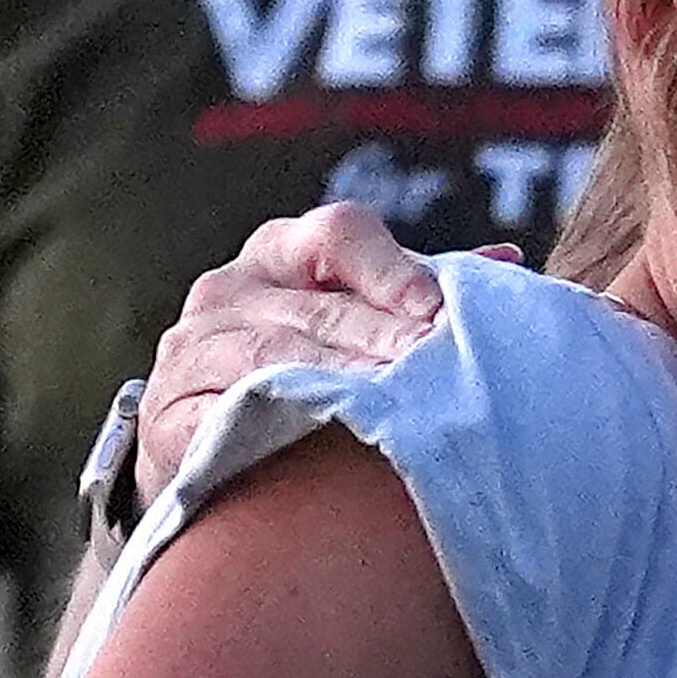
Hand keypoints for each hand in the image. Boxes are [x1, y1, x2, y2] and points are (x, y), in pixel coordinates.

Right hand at [136, 205, 462, 500]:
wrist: (198, 445)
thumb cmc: (296, 371)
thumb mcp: (347, 318)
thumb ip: (416, 291)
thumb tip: (507, 262)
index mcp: (281, 249)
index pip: (341, 232)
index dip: (395, 270)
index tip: (438, 313)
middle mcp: (231, 286)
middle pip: (320, 305)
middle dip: (384, 339)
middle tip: (435, 367)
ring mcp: (192, 346)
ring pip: (276, 357)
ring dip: (340, 380)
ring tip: (394, 404)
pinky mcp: (169, 411)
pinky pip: (228, 411)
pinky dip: (275, 420)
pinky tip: (320, 437)